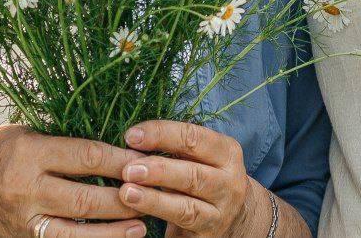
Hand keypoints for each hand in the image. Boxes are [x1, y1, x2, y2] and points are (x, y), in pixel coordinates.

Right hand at [0, 125, 150, 237]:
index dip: (119, 159)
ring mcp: (24, 220)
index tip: (146, 158)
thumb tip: (111, 143)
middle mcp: (26, 189)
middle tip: (156, 192)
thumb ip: (61, 140)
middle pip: (86, 197)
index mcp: (28, 152)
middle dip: (124, 196)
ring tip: (144, 226)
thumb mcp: (22, 132)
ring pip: (77, 231)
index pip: (84, 156)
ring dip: (113, 230)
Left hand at [118, 121, 259, 237]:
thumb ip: (174, 148)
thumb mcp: (199, 157)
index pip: (194, 138)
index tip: (131, 135)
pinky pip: (182, 229)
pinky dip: (159, 220)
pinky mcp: (208, 237)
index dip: (161, 134)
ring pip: (187, 208)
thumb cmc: (203, 177)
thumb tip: (133, 139)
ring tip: (127, 192)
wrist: (233, 217)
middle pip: (193, 175)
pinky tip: (137, 217)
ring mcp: (221, 214)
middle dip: (158, 171)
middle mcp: (230, 183)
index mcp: (227, 153)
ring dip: (154, 200)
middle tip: (128, 169)